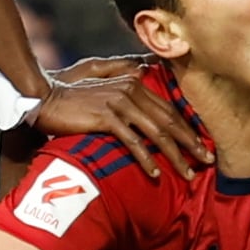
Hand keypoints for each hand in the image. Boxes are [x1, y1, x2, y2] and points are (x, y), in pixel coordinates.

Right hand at [35, 56, 207, 177]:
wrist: (41, 96)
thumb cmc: (69, 92)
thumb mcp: (99, 79)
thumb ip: (122, 77)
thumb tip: (142, 75)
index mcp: (133, 81)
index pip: (168, 107)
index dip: (187, 127)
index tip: (201, 144)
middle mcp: (130, 89)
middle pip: (169, 120)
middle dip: (191, 142)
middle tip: (208, 160)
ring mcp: (119, 103)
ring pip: (156, 133)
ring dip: (175, 155)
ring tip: (189, 173)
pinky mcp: (106, 117)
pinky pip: (133, 142)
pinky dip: (146, 158)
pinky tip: (155, 173)